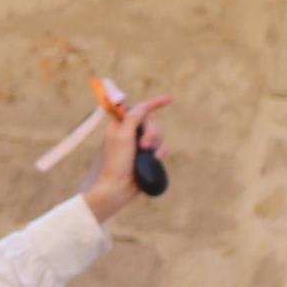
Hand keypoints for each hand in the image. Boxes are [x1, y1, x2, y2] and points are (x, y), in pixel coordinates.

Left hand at [83, 95, 171, 220]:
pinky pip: (161, 147)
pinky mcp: (147, 155)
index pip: (137, 109)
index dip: (153, 103)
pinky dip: (161, 151)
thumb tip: (142, 105)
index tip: (169, 99)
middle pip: (150, 122)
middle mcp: (129, 133)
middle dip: (152, 131)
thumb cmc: (117, 162)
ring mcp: (138, 145)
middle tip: (144, 145)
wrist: (119, 187)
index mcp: (119, 126)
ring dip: (156, 142)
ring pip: (158, 135)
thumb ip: (133, 118)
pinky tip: (157, 158)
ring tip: (149, 153)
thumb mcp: (123, 137)